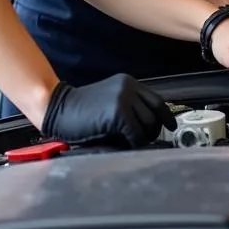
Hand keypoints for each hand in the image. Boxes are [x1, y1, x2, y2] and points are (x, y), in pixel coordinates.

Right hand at [41, 75, 176, 147]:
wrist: (57, 108)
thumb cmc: (80, 111)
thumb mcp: (109, 101)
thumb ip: (129, 107)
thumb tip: (150, 127)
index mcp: (128, 83)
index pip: (157, 100)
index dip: (165, 116)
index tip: (171, 126)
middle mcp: (129, 87)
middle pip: (155, 114)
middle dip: (153, 132)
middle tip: (144, 142)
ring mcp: (124, 99)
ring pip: (148, 125)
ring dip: (142, 139)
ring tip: (130, 143)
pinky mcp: (118, 113)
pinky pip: (136, 134)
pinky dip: (133, 143)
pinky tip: (123, 145)